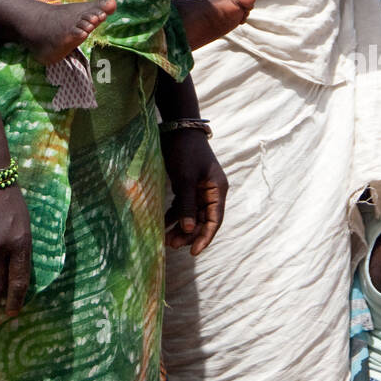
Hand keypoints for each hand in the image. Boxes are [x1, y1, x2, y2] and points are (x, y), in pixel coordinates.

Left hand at [161, 130, 227, 255]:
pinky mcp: (188, 186)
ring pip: (191, 215)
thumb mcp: (185, 178)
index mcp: (217, 189)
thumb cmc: (184, 151)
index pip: (214, 220)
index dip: (205, 237)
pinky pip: (183, 207)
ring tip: (166, 239)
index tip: (193, 252)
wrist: (177, 128)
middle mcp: (211, 192)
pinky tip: (163, 224)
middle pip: (202, 220)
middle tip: (172, 245)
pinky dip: (174, 216)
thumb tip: (187, 230)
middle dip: (188, 234)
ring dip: (180, 227)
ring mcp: (199, 189)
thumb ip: (187, 204)